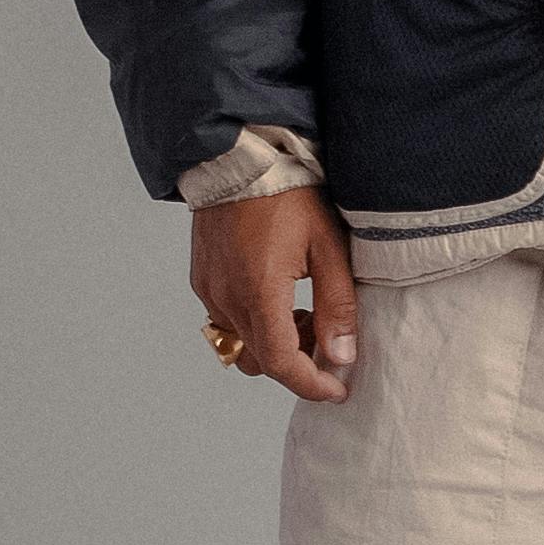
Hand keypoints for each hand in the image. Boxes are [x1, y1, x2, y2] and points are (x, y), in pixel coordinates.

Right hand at [189, 189, 359, 404]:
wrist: (240, 155)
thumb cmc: (287, 192)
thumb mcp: (328, 246)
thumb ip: (337, 305)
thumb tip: (341, 355)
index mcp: (258, 292)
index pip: (282, 363)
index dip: (312, 385)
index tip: (337, 389)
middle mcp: (225, 298)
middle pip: (261, 361)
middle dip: (298, 363)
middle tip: (329, 338)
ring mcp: (209, 289)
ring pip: (241, 345)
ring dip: (274, 345)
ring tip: (304, 313)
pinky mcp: (202, 279)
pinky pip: (226, 322)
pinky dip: (255, 325)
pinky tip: (279, 297)